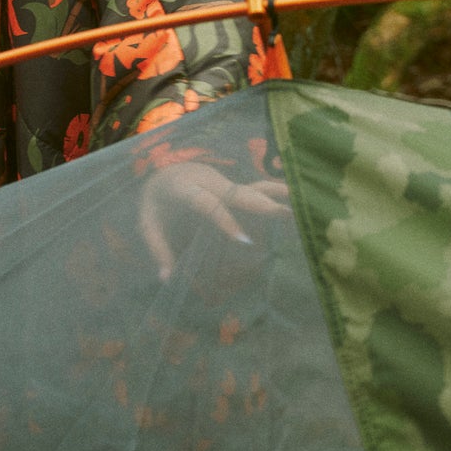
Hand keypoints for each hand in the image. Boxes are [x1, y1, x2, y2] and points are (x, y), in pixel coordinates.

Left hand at [138, 160, 289, 280]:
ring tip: (303, 207)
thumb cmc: (155, 202)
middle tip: (287, 217)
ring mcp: (225, 182)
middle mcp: (209, 181)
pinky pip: (259, 188)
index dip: (225, 220)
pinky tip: (301, 200)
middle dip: (260, 205)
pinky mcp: (236, 186)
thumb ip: (157, 248)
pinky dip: (279, 194)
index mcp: (184, 189)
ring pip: (252, 186)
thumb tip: (166, 279)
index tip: (244, 241)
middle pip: (236, 191)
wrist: (163, 171)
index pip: (206, 203)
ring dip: (277, 197)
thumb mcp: (147, 222)